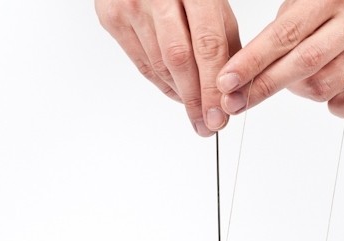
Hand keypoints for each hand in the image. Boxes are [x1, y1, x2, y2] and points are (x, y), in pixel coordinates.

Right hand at [95, 0, 240, 135]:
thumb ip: (222, 35)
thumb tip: (232, 83)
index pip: (207, 45)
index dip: (214, 86)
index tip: (220, 115)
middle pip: (179, 60)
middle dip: (196, 99)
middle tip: (208, 126)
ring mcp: (129, 5)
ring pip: (159, 66)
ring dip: (181, 95)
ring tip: (196, 113)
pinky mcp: (111, 17)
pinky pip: (142, 63)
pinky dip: (162, 83)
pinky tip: (177, 93)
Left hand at [216, 0, 343, 118]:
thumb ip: (286, 25)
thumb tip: (249, 64)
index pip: (283, 36)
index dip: (251, 63)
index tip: (226, 82)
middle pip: (300, 66)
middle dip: (261, 88)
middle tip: (233, 101)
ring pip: (322, 89)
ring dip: (298, 90)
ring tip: (295, 76)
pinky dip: (338, 106)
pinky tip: (330, 91)